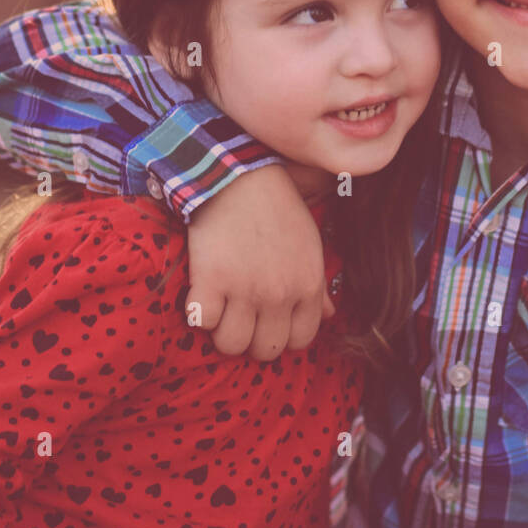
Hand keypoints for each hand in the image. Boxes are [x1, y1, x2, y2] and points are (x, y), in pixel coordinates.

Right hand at [185, 164, 334, 360]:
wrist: (239, 177)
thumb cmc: (277, 209)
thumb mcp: (309, 245)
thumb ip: (318, 287)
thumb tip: (329, 317)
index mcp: (308, 285)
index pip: (300, 341)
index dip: (282, 334)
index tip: (267, 320)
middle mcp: (280, 294)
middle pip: (265, 351)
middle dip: (251, 337)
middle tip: (240, 314)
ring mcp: (245, 290)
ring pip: (231, 345)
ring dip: (222, 330)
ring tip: (220, 306)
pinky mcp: (211, 281)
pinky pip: (202, 322)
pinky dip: (198, 312)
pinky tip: (202, 292)